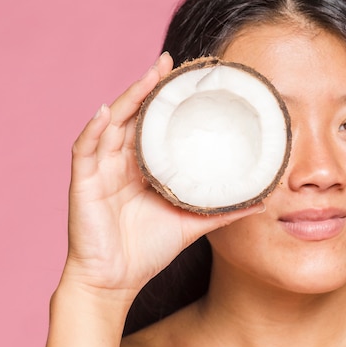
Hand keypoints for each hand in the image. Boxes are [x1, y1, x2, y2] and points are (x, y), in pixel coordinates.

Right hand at [61, 52, 262, 305]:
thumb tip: (261, 199)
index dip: (166, 99)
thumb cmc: (148, 250)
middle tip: (171, 62)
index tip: (188, 76)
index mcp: (142, 166)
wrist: (115, 283)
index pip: (153, 124)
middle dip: (150, 87)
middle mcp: (120, 161)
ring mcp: (100, 170)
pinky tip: (107, 110)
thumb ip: (222, 209)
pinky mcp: (84, 184)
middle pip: (133, 115)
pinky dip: (95, 128)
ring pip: (112, 123)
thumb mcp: (191, 222)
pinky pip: (86, 149)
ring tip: (150, 76)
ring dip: (129, 97)